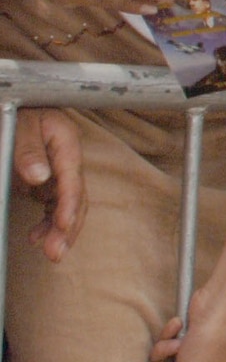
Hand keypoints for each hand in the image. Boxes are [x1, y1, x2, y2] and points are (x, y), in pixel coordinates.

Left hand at [12, 109, 84, 261]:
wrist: (12, 108)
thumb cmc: (15, 111)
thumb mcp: (18, 125)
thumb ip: (27, 150)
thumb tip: (40, 177)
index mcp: (65, 141)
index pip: (72, 177)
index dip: (69, 202)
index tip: (63, 224)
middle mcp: (68, 159)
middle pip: (77, 196)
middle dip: (69, 226)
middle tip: (57, 252)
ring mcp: (59, 171)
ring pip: (68, 205)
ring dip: (61, 230)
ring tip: (53, 253)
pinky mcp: (47, 181)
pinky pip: (53, 206)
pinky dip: (48, 223)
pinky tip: (38, 237)